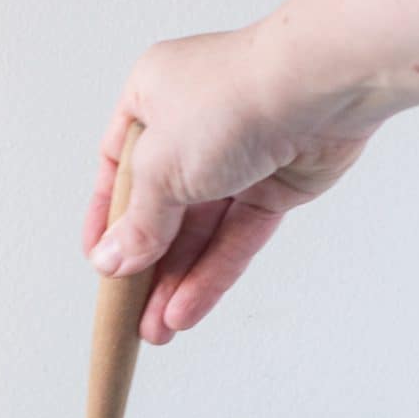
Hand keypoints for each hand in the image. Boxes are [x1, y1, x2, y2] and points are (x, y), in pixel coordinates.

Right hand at [83, 28, 371, 342]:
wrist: (320, 87)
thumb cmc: (230, 99)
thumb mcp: (159, 168)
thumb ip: (137, 224)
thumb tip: (110, 262)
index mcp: (153, 97)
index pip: (118, 166)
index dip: (107, 217)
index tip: (98, 260)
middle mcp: (194, 123)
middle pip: (163, 208)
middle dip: (147, 266)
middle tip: (129, 311)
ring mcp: (239, 155)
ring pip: (201, 231)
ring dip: (177, 281)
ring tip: (155, 330)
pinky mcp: (277, 184)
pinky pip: (236, 237)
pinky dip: (212, 273)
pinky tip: (187, 310)